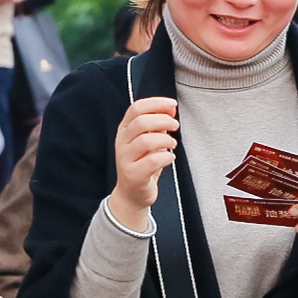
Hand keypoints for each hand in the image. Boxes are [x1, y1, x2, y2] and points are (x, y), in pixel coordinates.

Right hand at [107, 96, 179, 231]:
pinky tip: (170, 159)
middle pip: (141, 122)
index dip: (156, 103)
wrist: (132, 194)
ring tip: (172, 144)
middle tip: (175, 126)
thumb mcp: (149, 140)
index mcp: (125, 129)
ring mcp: (125, 159)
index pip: (136, 108)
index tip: (173, 105)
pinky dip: (166, 157)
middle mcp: (122, 142)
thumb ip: (158, 124)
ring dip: (165, 140)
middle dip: (163, 120)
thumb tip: (170, 108)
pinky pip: (152, 161)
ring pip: (145, 141)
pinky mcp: (133, 175)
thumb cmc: (143, 164)